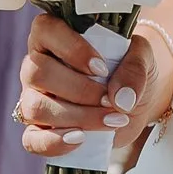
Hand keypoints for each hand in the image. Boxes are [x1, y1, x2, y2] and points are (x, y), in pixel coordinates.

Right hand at [18, 8, 162, 161]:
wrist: (132, 102)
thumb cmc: (128, 70)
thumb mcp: (141, 59)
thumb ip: (134, 69)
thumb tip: (121, 99)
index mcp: (53, 36)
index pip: (45, 30)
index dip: (72, 50)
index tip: (102, 68)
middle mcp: (36, 66)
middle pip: (37, 73)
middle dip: (79, 90)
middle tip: (111, 100)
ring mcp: (33, 98)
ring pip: (35, 107)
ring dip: (76, 117)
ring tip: (112, 120)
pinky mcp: (39, 129)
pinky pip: (31, 140)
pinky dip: (54, 143)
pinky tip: (81, 139)